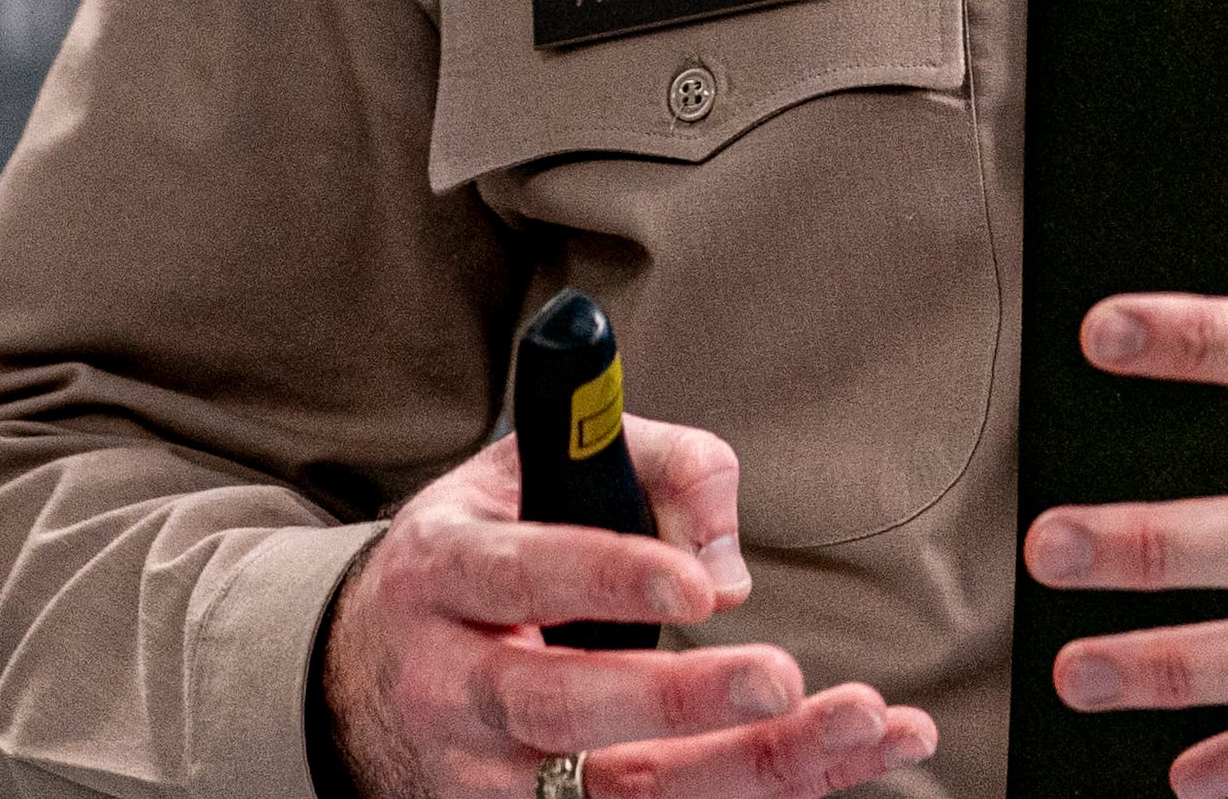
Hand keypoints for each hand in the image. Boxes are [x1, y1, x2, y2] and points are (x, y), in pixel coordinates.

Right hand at [324, 413, 941, 798]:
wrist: (366, 675)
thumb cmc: (479, 551)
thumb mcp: (531, 466)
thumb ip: (652, 462)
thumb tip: (727, 566)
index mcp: (443, 572)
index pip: (522, 574)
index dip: (608, 579)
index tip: (698, 588)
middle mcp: (453, 686)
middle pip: (562, 708)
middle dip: (681, 701)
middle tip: (783, 678)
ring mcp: (483, 777)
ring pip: (619, 792)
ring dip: (752, 769)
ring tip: (860, 724)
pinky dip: (755, 797)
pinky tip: (836, 762)